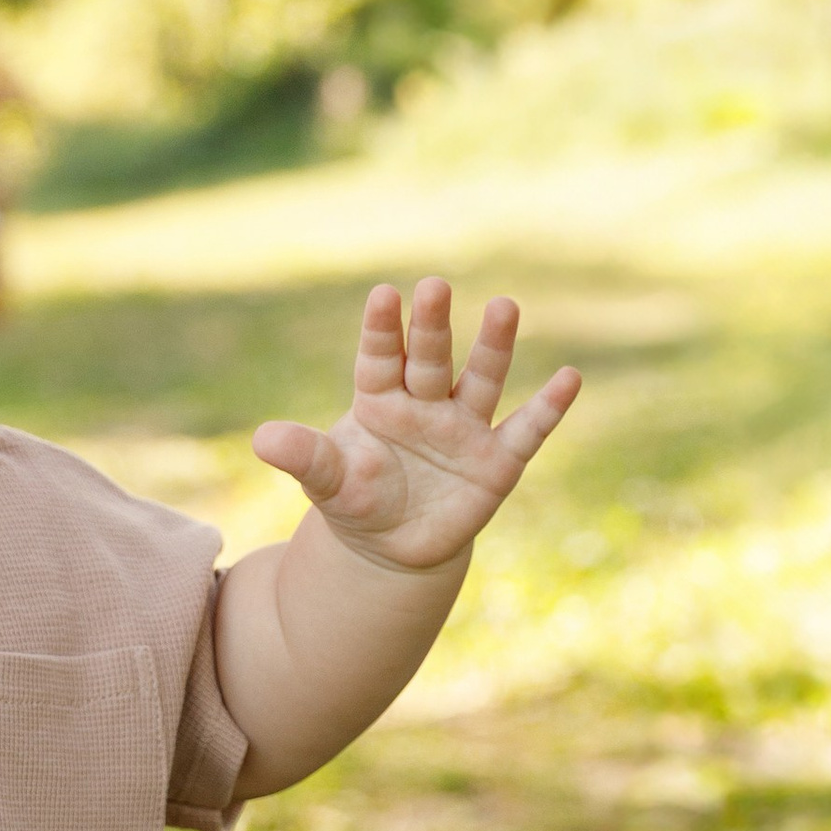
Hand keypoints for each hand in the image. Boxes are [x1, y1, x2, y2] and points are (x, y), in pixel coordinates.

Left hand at [252, 279, 579, 571]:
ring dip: (493, 346)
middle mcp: (425, 402)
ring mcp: (464, 427)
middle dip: (431, 326)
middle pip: (429, 359)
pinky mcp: (497, 461)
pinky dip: (548, 408)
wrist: (394, 545)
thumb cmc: (358, 498)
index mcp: (380, 399)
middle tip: (434, 286)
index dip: (381, 329)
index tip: (383, 295)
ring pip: (480, 379)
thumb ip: (304, 457)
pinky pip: (526, 430)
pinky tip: (569, 377)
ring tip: (505, 305)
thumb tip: (262, 439)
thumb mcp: (327, 482)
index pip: (379, 357)